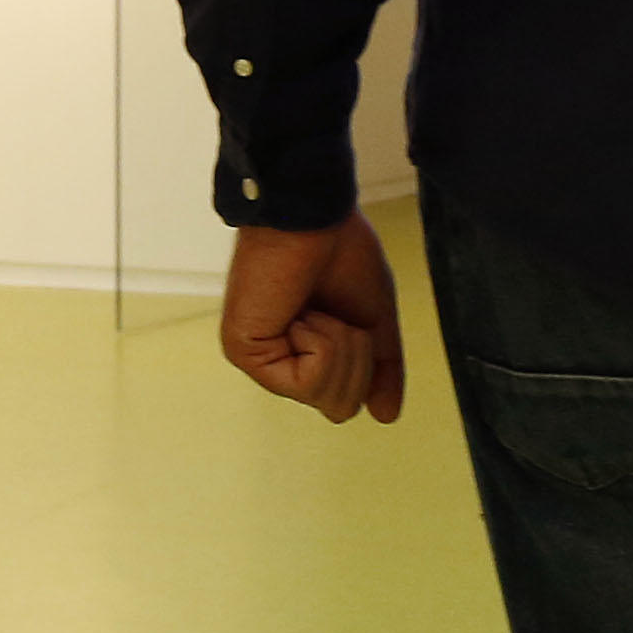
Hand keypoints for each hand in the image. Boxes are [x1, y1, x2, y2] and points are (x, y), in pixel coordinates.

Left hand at [219, 218, 406, 424]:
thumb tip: (385, 415)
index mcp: (306, 356)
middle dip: (356, 357)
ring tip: (315, 308)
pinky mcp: (246, 354)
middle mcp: (280, 363)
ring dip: (339, 345)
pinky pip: (308, 381)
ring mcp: (261, 361)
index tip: (349, 319)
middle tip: (334, 313)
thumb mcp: (373, 318)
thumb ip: (380, 368)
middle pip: (340, 408)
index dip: (365, 365)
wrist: (316, 217)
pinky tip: (301, 312)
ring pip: (328, 399)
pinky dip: (321, 342)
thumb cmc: (339, 252)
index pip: (347, 402)